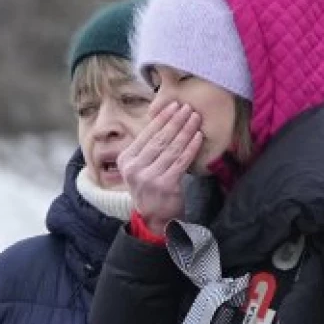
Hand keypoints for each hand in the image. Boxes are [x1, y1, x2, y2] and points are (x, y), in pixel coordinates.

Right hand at [117, 100, 202, 234]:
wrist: (155, 218)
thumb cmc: (150, 188)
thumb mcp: (140, 168)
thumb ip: (146, 148)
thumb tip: (162, 119)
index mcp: (125, 161)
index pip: (146, 135)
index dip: (161, 118)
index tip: (174, 105)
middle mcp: (134, 169)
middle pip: (159, 140)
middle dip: (175, 121)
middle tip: (188, 108)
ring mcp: (149, 178)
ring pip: (171, 149)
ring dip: (185, 131)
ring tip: (195, 118)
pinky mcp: (165, 185)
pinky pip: (181, 161)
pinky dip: (191, 147)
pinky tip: (198, 136)